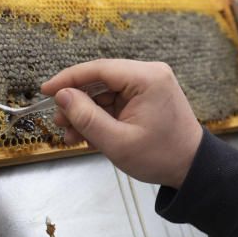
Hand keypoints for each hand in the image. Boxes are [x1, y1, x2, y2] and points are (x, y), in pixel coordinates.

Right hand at [41, 59, 202, 188]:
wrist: (191, 168)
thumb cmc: (160, 156)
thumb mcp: (117, 141)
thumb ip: (86, 117)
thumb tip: (62, 96)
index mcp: (147, 78)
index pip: (99, 68)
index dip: (69, 78)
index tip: (46, 90)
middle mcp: (149, 74)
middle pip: (101, 79)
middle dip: (77, 100)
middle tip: (59, 121)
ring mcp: (149, 85)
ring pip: (105, 91)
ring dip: (87, 112)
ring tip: (72, 134)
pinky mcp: (147, 96)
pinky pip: (116, 100)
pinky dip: (100, 116)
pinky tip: (87, 134)